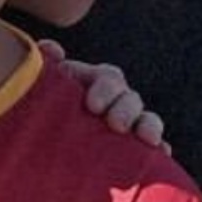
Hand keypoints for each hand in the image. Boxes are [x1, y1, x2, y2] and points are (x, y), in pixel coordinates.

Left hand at [39, 41, 165, 149]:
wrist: (40, 146)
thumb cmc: (40, 112)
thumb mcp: (39, 90)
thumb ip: (44, 68)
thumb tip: (51, 48)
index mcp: (93, 83)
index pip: (109, 78)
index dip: (106, 89)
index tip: (93, 106)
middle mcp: (114, 102)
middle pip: (131, 99)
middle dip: (126, 110)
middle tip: (115, 125)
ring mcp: (127, 125)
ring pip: (147, 120)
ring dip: (150, 126)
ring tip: (148, 139)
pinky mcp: (134, 149)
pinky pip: (156, 147)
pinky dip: (161, 149)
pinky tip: (162, 154)